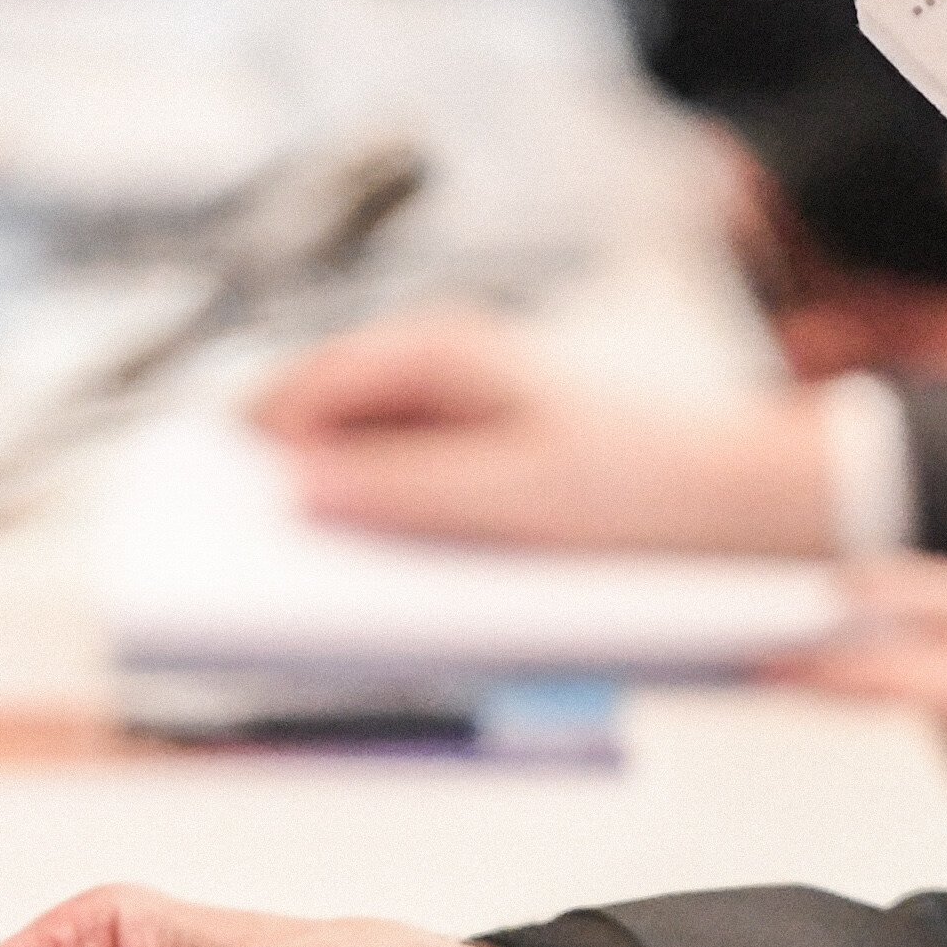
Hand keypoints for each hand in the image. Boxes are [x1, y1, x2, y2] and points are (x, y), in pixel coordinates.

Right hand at [255, 315, 840, 554]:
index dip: (250, 455)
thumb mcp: (515, 494)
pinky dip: (371, 536)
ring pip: (345, 467)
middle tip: (242, 572)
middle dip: (275, 491)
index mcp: (435, 351)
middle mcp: (430, 373)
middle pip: (310, 428)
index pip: (301, 392)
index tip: (211, 522)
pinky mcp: (465, 469)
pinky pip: (392, 498)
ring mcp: (445, 420)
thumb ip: (403, 487)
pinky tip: (367, 591)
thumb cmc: (636, 482)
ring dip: (323, 520)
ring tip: (294, 594)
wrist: (735, 504)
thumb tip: (298, 485)